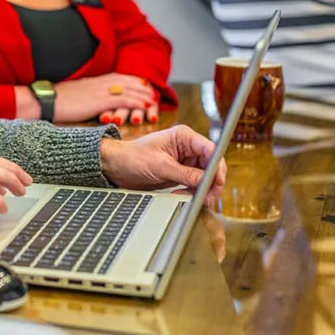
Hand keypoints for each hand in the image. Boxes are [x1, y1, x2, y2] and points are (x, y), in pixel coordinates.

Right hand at [52, 74, 156, 124]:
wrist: (47, 100)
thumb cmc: (58, 100)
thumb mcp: (77, 93)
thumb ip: (89, 93)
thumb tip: (95, 99)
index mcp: (95, 80)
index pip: (120, 77)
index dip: (133, 81)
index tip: (143, 86)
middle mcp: (101, 82)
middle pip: (128, 81)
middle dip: (142, 87)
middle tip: (154, 93)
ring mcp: (101, 91)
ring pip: (129, 89)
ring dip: (143, 94)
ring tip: (154, 100)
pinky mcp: (100, 101)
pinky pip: (123, 99)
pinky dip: (137, 101)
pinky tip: (146, 105)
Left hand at [98, 125, 225, 205]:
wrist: (117, 167)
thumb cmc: (133, 157)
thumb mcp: (160, 166)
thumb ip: (185, 174)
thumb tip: (205, 181)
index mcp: (184, 136)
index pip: (210, 149)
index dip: (217, 165)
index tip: (218, 181)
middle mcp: (187, 147)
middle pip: (211, 165)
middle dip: (211, 182)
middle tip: (206, 197)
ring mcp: (185, 161)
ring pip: (205, 177)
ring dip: (201, 189)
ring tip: (191, 198)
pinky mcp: (181, 173)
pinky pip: (195, 184)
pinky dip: (193, 192)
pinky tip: (182, 195)